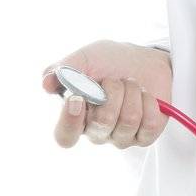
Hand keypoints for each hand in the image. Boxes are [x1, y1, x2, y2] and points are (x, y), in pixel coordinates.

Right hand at [41, 39, 172, 149]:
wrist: (143, 58)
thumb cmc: (109, 61)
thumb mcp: (84, 58)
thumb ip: (64, 69)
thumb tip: (46, 83)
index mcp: (76, 116)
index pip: (65, 136)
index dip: (70, 122)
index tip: (77, 98)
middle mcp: (96, 131)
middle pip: (101, 124)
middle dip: (112, 92)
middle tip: (114, 79)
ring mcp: (120, 136)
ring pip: (128, 121)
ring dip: (132, 93)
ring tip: (130, 83)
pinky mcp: (145, 135)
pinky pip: (148, 124)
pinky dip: (149, 102)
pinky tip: (144, 95)